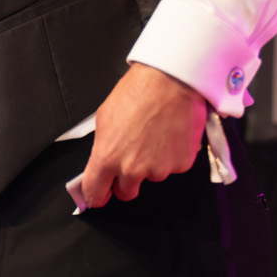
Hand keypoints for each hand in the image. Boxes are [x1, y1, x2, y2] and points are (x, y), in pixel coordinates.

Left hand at [79, 64, 207, 208]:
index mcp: (107, 158)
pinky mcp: (181, 164)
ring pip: (152, 177)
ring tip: (155, 135)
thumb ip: (102, 147)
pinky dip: (172, 156)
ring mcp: (159, 169)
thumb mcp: (105, 118)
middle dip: (127, 181)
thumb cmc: (137, 92)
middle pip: (126, 192)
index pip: (95, 193)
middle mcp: (132, 169)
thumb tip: (101, 162)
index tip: (99, 195)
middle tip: (133, 157)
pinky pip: (173, 167)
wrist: (171, 80)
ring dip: (152, 164)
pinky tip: (170, 134)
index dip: (96, 195)